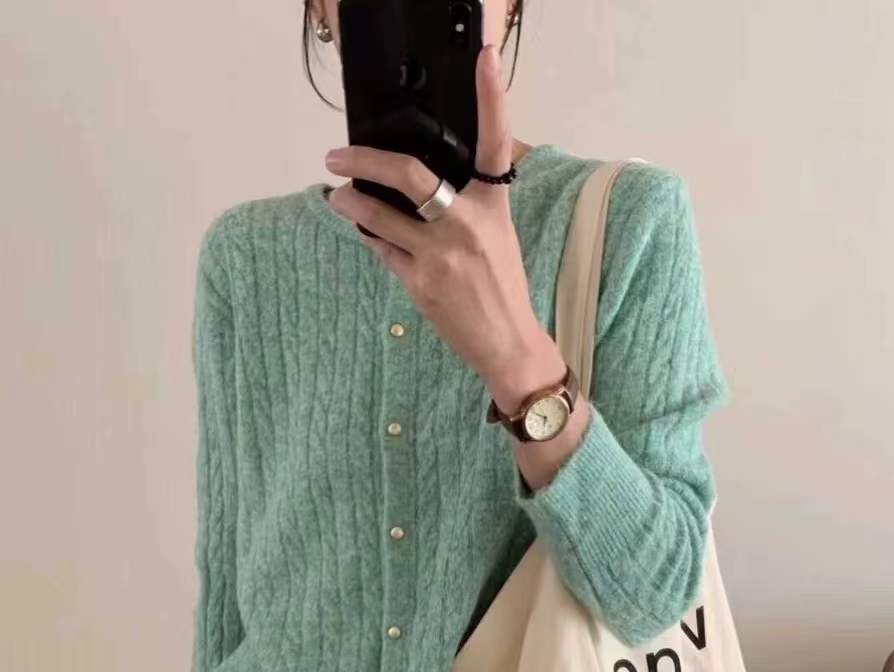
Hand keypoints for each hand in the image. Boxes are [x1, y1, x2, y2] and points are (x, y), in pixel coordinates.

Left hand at [323, 43, 550, 406]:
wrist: (508, 342)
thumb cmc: (502, 286)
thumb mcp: (497, 234)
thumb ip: (467, 204)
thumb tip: (419, 182)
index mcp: (493, 205)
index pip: (497, 141)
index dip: (492, 96)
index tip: (484, 58)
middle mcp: (468, 223)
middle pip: (410, 174)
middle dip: (364, 160)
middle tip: (337, 155)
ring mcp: (442, 255)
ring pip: (381, 215)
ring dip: (350, 202)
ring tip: (336, 195)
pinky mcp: (421, 283)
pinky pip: (383, 250)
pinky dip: (372, 238)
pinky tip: (367, 232)